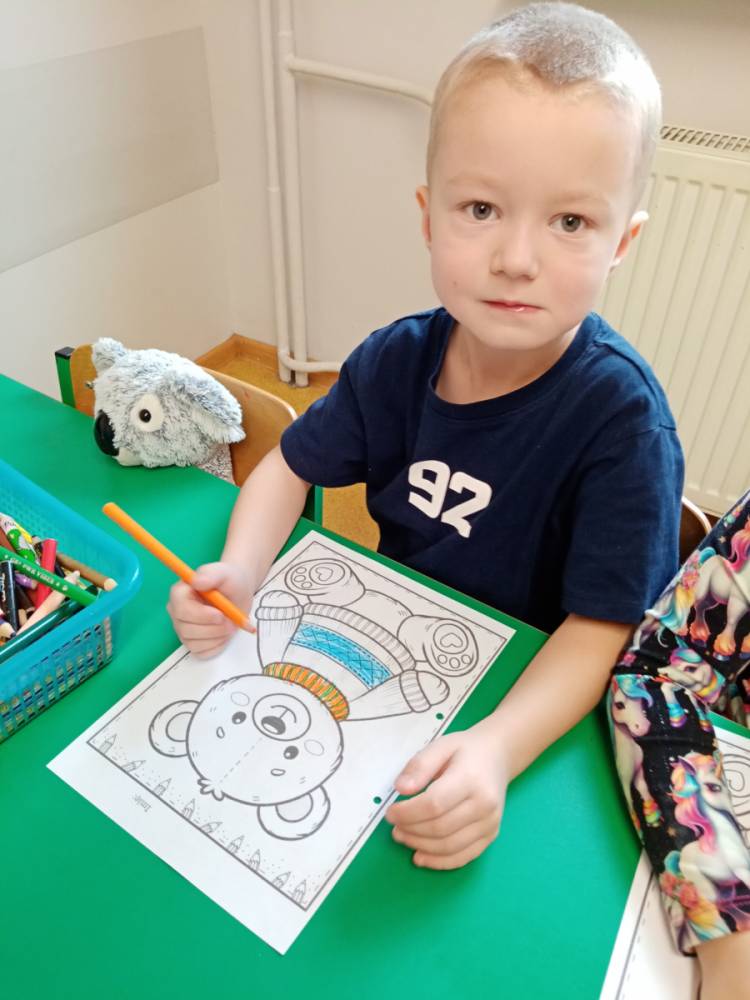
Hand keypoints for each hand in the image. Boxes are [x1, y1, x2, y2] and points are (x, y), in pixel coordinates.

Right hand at [167, 561, 253, 657]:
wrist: (239, 593)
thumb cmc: (229, 581)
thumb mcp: (224, 572)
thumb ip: (211, 574)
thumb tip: (196, 581)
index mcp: (179, 593)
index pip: (181, 610)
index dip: (201, 616)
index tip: (220, 614)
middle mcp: (177, 612)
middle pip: (187, 630)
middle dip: (213, 628)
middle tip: (231, 621)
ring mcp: (183, 629)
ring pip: (194, 643)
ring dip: (217, 637)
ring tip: (229, 624)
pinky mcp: (193, 643)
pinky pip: (202, 653)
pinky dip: (217, 646)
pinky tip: (224, 634)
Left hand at [385, 722, 508, 869]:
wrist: (497, 756)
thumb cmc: (465, 751)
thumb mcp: (440, 746)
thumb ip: (419, 766)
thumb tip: (401, 788)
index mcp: (471, 779)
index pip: (434, 805)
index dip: (408, 813)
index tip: (390, 812)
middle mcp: (485, 805)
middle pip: (440, 828)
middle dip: (411, 831)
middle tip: (393, 827)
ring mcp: (490, 823)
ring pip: (450, 847)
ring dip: (421, 846)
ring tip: (403, 837)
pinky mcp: (491, 836)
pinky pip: (463, 857)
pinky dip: (439, 862)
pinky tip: (421, 857)